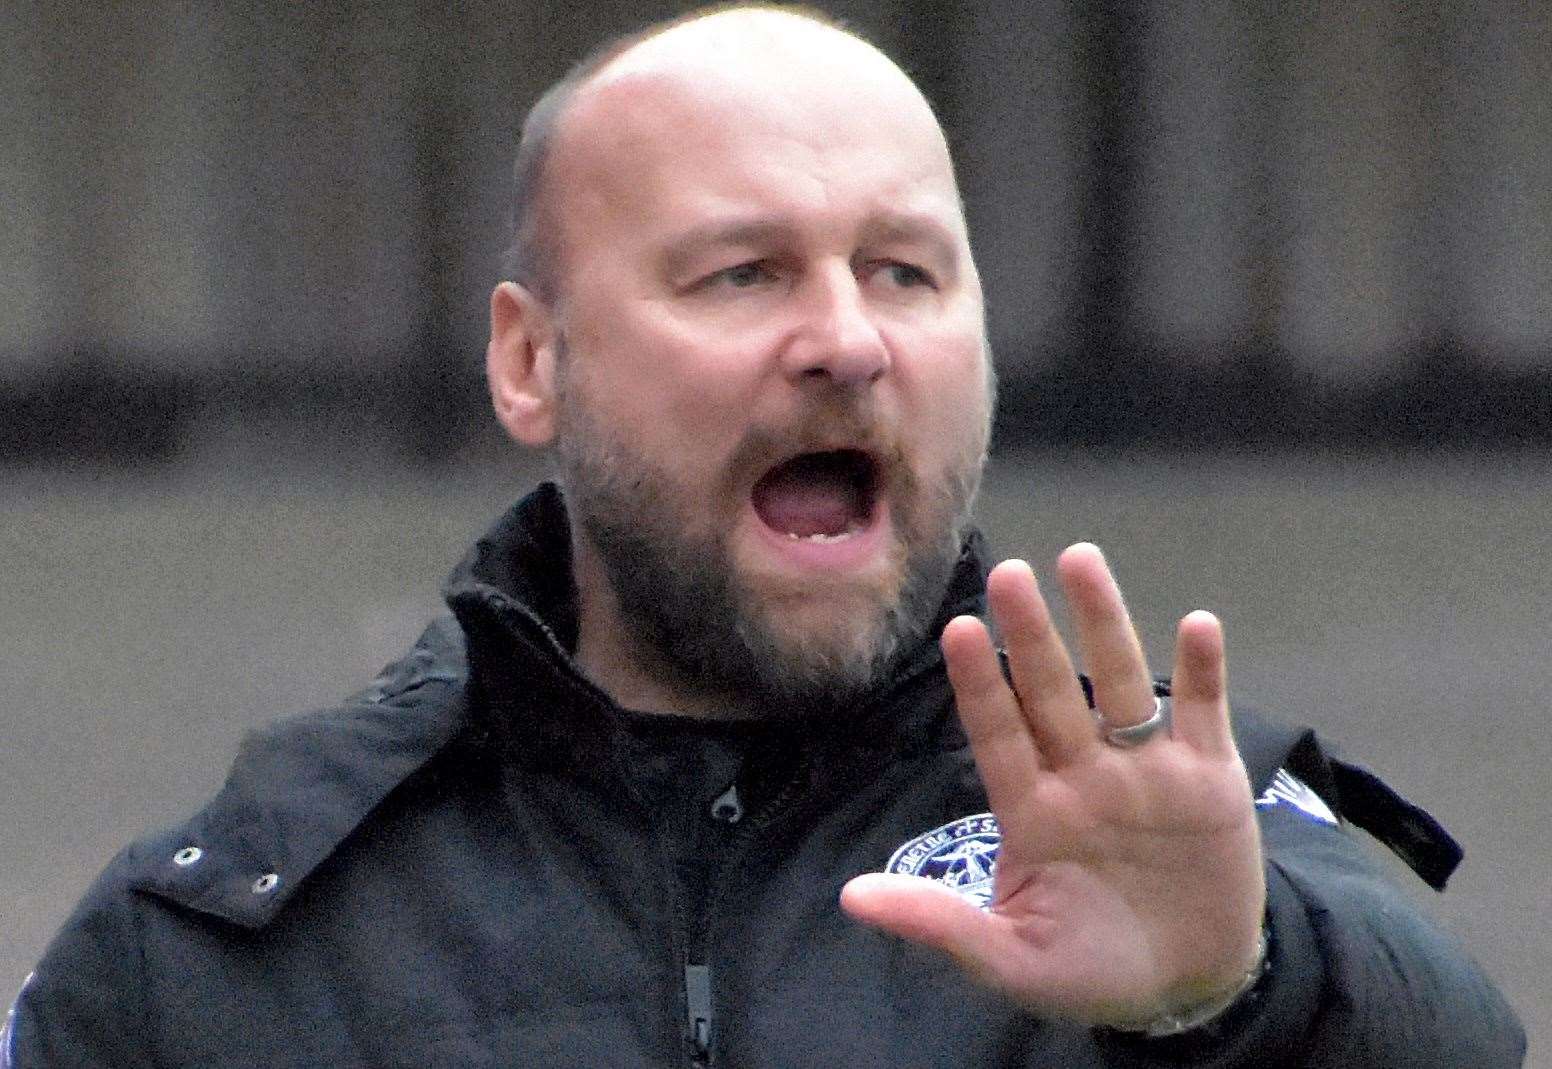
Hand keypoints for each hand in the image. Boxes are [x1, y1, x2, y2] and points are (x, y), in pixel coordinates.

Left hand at [841, 544, 1265, 1027]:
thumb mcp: (1011, 959)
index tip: (958, 629)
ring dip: (1104, 622)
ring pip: (1121, 683)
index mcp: (1032, 811)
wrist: (1190, 986)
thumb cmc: (1093, 971)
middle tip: (1007, 572)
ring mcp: (1145, 770)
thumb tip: (851, 898)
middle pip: (1051, 691)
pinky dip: (1203, 671)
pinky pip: (1203, 711)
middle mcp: (1083, 775)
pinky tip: (1197, 625)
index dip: (980, 684)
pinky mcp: (1208, 778)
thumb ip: (940, 923)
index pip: (998, 733)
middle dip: (1030, 634)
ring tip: (1080, 560)